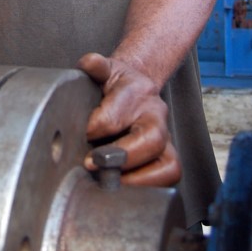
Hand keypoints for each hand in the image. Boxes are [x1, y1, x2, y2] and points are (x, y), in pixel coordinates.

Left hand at [76, 52, 180, 186]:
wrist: (133, 87)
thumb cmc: (111, 84)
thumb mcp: (102, 70)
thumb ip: (93, 66)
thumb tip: (89, 63)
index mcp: (137, 89)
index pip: (115, 115)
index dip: (95, 130)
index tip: (82, 135)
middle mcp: (156, 113)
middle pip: (151, 139)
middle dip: (120, 156)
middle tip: (93, 163)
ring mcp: (166, 137)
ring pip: (168, 164)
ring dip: (138, 178)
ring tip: (111, 181)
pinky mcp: (168, 157)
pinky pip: (169, 177)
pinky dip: (149, 186)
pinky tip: (123, 187)